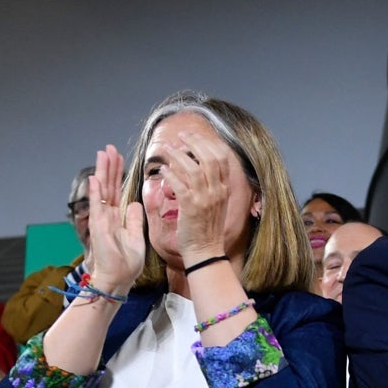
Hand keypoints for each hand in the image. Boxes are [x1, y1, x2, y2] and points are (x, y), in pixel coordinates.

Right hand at [85, 145, 144, 293]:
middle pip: (109, 186)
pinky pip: (97, 206)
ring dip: (102, 172)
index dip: (118, 174)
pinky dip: (95, 192)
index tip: (118, 157)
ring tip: (102, 153)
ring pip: (102, 191)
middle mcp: (107, 216)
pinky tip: (95, 178)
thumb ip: (134, 219)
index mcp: (117, 218)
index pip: (116, 190)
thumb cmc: (126, 263)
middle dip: (110, 166)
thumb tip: (134, 202)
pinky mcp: (98, 227)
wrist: (119, 279)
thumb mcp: (136, 236)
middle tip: (109, 148)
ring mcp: (101, 220)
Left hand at [158, 129, 234, 265]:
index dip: (207, 142)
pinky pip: (180, 185)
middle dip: (194, 142)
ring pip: (194, 168)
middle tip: (180, 136)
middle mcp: (217, 191)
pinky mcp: (191, 208)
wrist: (205, 251)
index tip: (193, 137)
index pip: (221, 157)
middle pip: (209, 157)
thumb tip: (195, 165)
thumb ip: (209, 184)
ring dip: (178, 155)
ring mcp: (205, 199)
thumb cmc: (206, 228)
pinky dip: (171, 174)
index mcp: (224, 188)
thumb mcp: (215, 203)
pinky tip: (163, 170)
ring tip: (167, 149)